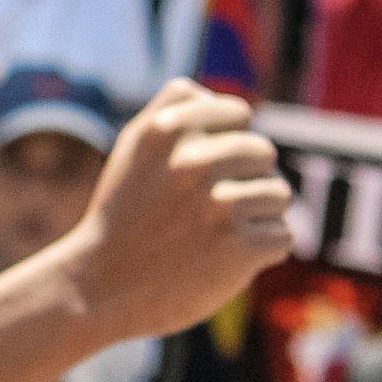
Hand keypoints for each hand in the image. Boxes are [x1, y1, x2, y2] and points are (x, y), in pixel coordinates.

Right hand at [63, 82, 295, 342]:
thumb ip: (169, 110)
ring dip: (254, 217)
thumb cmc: (123, 215)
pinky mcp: (240, 248)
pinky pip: (283, 236)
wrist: (99, 289)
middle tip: (205, 208)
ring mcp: (217, 206)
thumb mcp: (131, 150)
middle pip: (262, 153)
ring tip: (212, 235)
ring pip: (278, 195)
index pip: (237, 113)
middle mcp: (191, 163)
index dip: (228, 139)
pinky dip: (259, 252)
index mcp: (163, 132)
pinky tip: (221, 259)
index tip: (205, 166)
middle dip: (243, 179)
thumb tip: (210, 93)